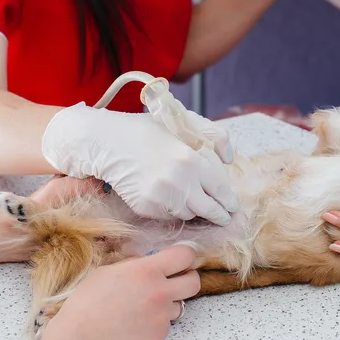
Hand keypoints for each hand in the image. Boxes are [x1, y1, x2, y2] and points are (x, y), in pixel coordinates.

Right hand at [41, 104, 239, 225]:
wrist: (107, 143)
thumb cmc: (147, 130)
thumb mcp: (184, 121)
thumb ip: (214, 135)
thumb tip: (229, 159)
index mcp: (191, 161)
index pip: (221, 190)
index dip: (229, 201)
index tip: (232, 206)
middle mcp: (179, 182)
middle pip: (209, 210)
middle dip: (219, 215)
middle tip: (224, 217)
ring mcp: (161, 198)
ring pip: (189, 215)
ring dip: (193, 209)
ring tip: (191, 200)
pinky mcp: (146, 208)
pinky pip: (168, 217)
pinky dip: (172, 210)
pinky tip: (169, 197)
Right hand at [42, 245, 199, 339]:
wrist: (81, 338)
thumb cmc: (88, 301)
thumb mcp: (109, 271)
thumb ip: (135, 265)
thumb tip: (150, 262)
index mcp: (147, 271)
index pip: (185, 255)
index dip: (185, 256)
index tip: (179, 260)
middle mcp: (160, 292)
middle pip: (194, 282)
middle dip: (187, 279)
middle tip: (174, 281)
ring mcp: (162, 316)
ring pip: (179, 305)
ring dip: (167, 304)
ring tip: (143, 307)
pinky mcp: (159, 335)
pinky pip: (166, 324)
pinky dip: (156, 322)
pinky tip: (136, 323)